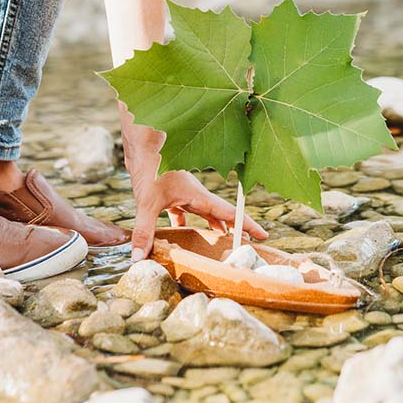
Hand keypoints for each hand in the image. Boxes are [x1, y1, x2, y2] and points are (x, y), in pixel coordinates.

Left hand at [120, 106, 268, 261]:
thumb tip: (139, 258)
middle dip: (234, 229)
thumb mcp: (146, 202)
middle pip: (220, 214)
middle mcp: (194, 194)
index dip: (246, 224)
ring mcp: (183, 192)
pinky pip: (183, 212)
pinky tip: (179, 236)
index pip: (228, 213)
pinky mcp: (170, 192)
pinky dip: (184, 224)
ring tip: (218, 244)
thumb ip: (144, 231)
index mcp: (197, 195)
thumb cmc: (148, 166)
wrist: (141, 144)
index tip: (263, 235)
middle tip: (246, 245)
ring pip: (203, 213)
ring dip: (211, 227)